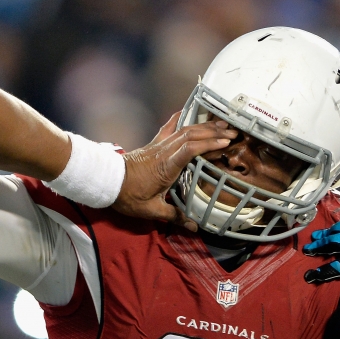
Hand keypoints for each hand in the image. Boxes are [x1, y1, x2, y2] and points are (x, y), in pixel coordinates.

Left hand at [112, 113, 231, 228]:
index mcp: (165, 167)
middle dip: (213, 131)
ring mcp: (158, 145)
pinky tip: (188, 111)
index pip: (190, 149)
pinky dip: (179, 118)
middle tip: (233, 132)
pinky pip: (168, 128)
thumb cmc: (127, 195)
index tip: (226, 142)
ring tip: (221, 124)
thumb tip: (194, 227)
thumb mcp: (151, 210)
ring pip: (183, 129)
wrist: (106, 181)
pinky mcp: (153, 144)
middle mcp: (163, 152)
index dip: (209, 143)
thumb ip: (174, 216)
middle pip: (191, 135)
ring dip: (203, 126)